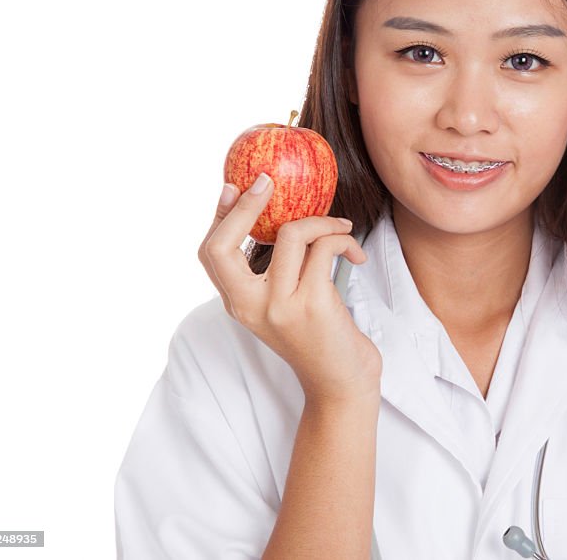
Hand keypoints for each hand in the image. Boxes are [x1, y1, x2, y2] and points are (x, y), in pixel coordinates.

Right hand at [198, 173, 381, 404]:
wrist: (341, 384)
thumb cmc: (319, 339)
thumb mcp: (285, 306)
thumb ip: (275, 273)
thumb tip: (280, 219)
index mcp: (238, 304)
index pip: (211, 254)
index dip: (220, 216)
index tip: (235, 187)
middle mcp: (250, 306)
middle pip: (222, 245)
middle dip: (245, 206)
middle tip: (269, 182)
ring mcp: (279, 306)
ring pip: (291, 235)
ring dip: (324, 222)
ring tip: (342, 228)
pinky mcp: (312, 305)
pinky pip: (324, 249)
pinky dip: (343, 240)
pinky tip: (354, 253)